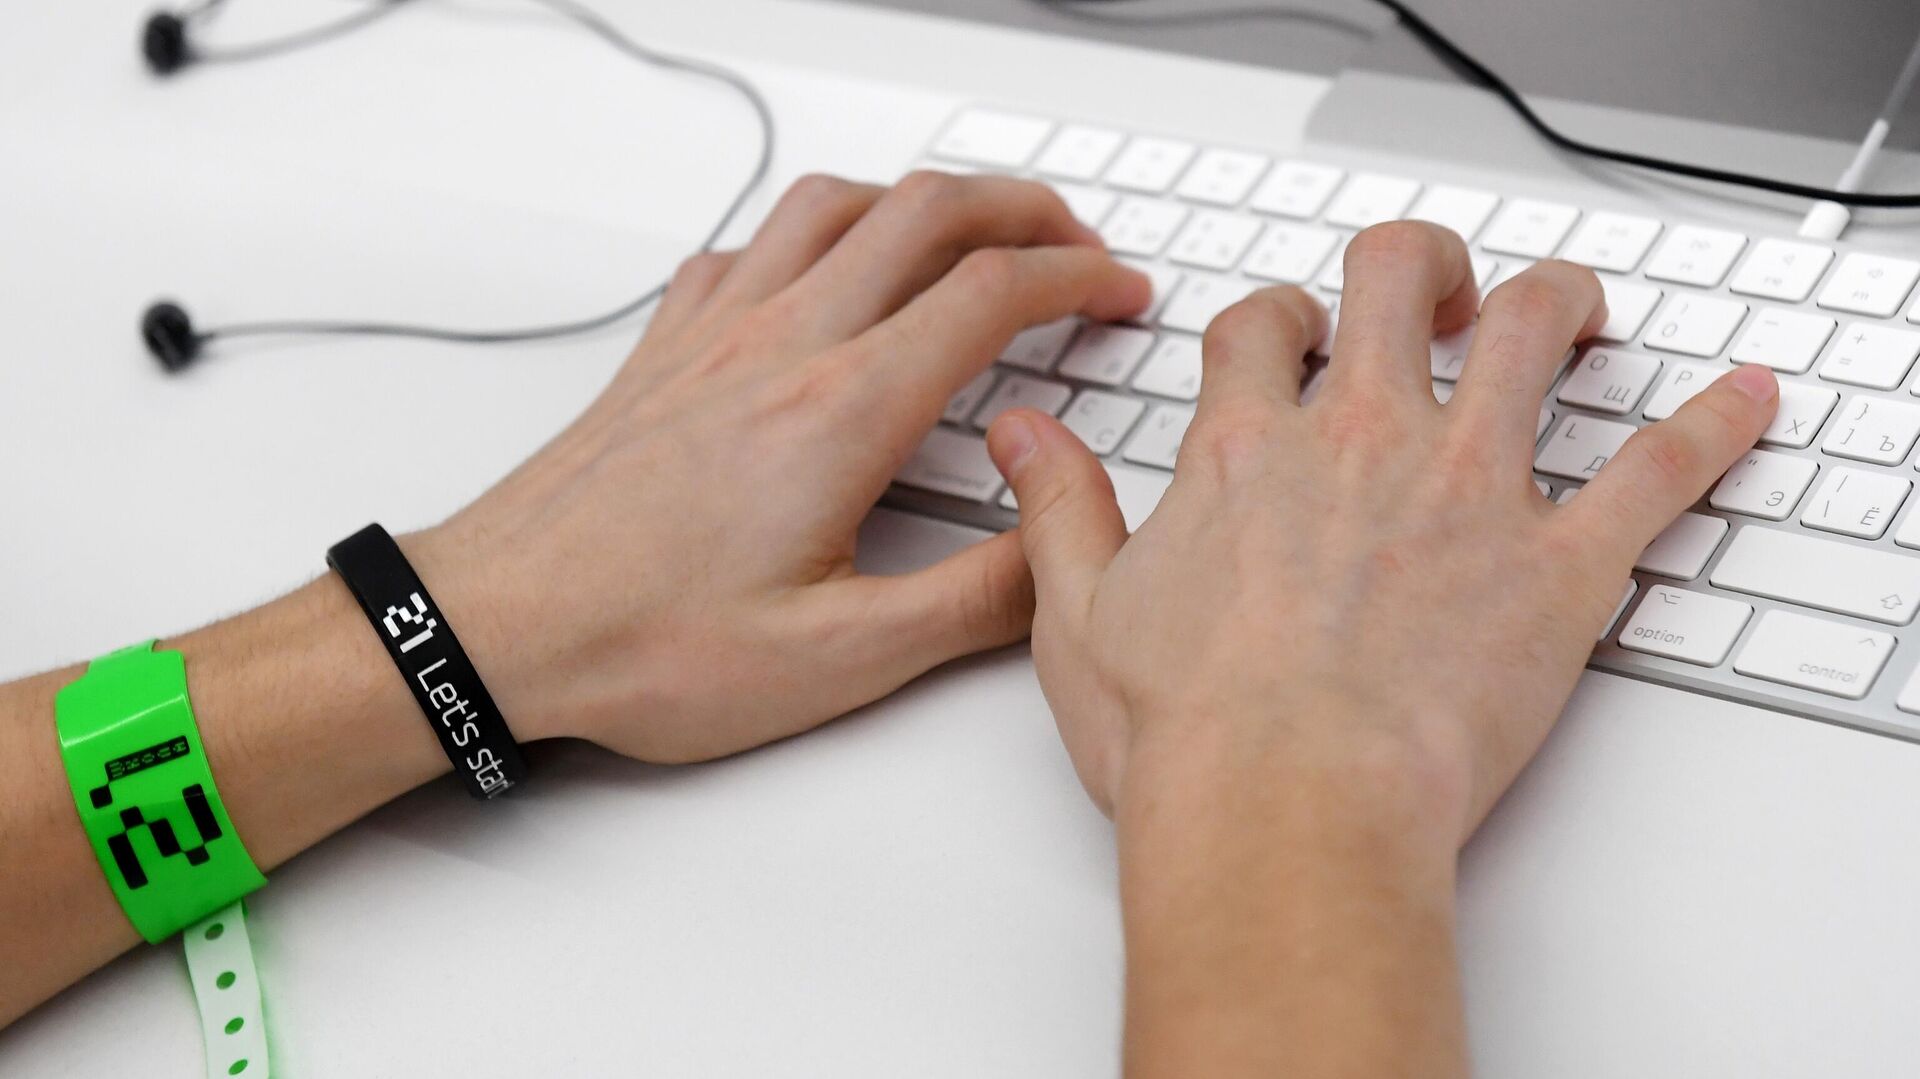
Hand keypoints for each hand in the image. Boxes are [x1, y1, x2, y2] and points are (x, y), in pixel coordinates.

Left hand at [413, 171, 1149, 761]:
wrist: (496, 627)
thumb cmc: (643, 643)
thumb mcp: (839, 659)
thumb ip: (971, 603)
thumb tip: (1058, 559)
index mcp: (840, 413)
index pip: (991, 293)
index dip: (1080, 277)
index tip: (1119, 294)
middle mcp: (780, 346)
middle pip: (927, 213)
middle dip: (1024, 208)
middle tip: (1075, 243)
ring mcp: (716, 333)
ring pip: (836, 203)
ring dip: (922, 199)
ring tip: (969, 232)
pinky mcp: (666, 347)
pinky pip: (748, 244)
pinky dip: (812, 231)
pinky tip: (821, 272)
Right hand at [989, 219, 1777, 838]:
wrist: (1284, 809)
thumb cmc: (1186, 736)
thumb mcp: (1076, 615)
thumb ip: (1059, 509)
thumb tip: (1023, 437)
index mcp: (1246, 453)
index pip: (1263, 331)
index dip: (1279, 320)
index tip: (1291, 337)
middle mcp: (1361, 443)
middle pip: (1398, 282)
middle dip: (1417, 266)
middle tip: (1432, 291)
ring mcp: (1468, 490)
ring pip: (1531, 330)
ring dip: (1555, 302)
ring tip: (1568, 310)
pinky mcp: (1559, 564)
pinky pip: (1657, 471)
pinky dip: (1709, 431)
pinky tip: (1740, 406)